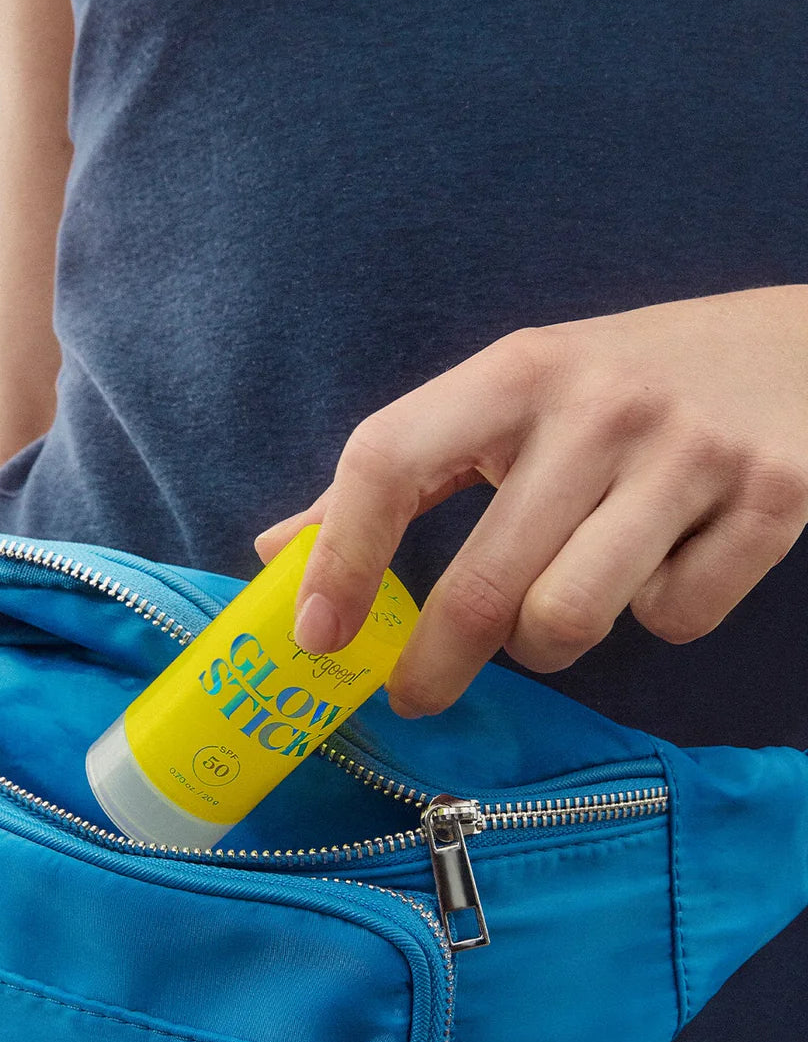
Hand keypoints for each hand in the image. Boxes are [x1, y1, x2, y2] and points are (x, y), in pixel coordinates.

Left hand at [254, 286, 807, 717]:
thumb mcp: (511, 398)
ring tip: (562, 606)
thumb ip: (402, 473)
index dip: (341, 558)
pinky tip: (668, 564)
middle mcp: (600, 407)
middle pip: (484, 586)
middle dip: (434, 667)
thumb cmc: (624, 386)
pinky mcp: (771, 500)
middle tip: (416, 695)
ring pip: (572, 621)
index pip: (389, 459)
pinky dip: (659, 616)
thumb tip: (285, 551)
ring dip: (551, 643)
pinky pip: (676, 621)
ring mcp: (690, 454)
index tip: (316, 634)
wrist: (798, 346)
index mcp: (517, 370)